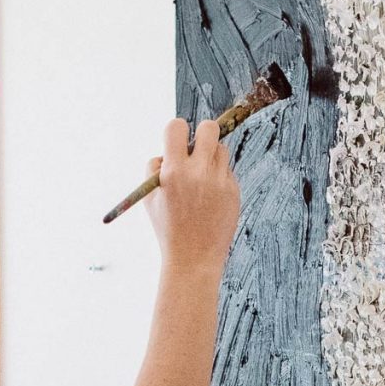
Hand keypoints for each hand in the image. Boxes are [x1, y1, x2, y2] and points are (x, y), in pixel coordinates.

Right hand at [146, 117, 239, 276]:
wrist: (193, 259)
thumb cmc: (168, 227)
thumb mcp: (150, 197)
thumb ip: (155, 168)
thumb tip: (168, 150)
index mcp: (174, 171)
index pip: (177, 127)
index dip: (176, 130)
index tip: (177, 140)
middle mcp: (199, 172)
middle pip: (209, 128)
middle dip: (202, 132)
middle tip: (198, 146)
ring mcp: (219, 181)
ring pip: (221, 150)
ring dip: (211, 157)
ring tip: (201, 179)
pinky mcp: (234, 191)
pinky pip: (227, 172)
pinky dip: (219, 178)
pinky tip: (210, 199)